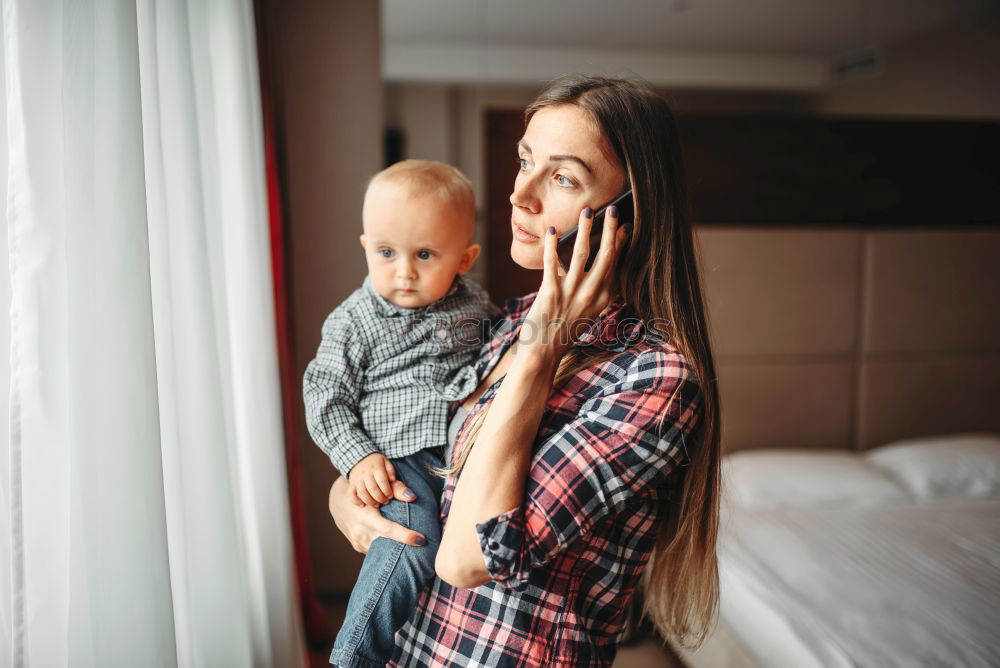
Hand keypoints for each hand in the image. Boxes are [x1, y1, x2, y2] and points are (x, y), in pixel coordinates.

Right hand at [328, 477, 426, 552]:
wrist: (340, 502)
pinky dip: (385, 548)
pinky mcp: (358, 547)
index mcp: (367, 518)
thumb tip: (412, 496)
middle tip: (422, 545)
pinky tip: (395, 544)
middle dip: (405, 548)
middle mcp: (361, 533)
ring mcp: (359, 542)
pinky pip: (375, 550)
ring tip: (412, 547)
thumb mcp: (376, 489)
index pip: (388, 530)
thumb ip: (395, 490)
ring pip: (382, 551)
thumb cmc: (363, 492)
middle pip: (387, 546)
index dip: (406, 536)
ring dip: (396, 550)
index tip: (422, 540)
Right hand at [348, 452, 396, 506]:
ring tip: (377, 504)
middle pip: (372, 489)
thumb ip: (391, 471)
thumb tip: (393, 480)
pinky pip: (351, 494)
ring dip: (370, 501)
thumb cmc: (376, 463)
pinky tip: (362, 505)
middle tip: (385, 501)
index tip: (390, 495)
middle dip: (380, 498)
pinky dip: (356, 501)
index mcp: (376, 467)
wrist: (359, 458)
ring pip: (362, 493)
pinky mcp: (351, 484)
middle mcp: (365, 473)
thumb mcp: (386, 462)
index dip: (387, 491)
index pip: (382, 481)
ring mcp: (357, 479)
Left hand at [522, 206, 626, 359]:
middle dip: (610, 230)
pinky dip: (551, 245)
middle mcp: (591, 295)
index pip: (616, 266)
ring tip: (587, 211)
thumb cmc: (564, 331)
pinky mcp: (550, 293)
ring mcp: (571, 294)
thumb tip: (595, 266)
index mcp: (603, 299)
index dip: (622, 244)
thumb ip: (594, 291)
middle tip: (613, 210)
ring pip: (581, 254)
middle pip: (606, 256)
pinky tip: (552, 230)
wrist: (543, 352)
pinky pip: (552, 263)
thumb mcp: (588, 312)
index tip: (626, 226)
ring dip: (584, 229)